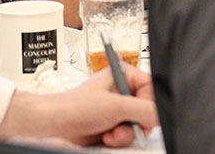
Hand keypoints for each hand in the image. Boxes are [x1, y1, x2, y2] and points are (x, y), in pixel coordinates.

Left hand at [0, 64, 157, 146]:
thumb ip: (143, 109)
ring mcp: (118, 110)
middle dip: (136, 122)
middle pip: (147, 109)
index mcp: (123, 75)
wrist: (55, 126)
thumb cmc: (74, 107)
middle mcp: (122, 91)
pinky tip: (106, 136)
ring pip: (139, 125)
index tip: (146, 114)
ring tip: (110, 132)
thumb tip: (159, 115)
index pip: (152, 87)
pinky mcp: (113, 125)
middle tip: (125, 124)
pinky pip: (128, 134)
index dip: (150, 103)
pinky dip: (119, 139)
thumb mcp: (115, 106)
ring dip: (126, 133)